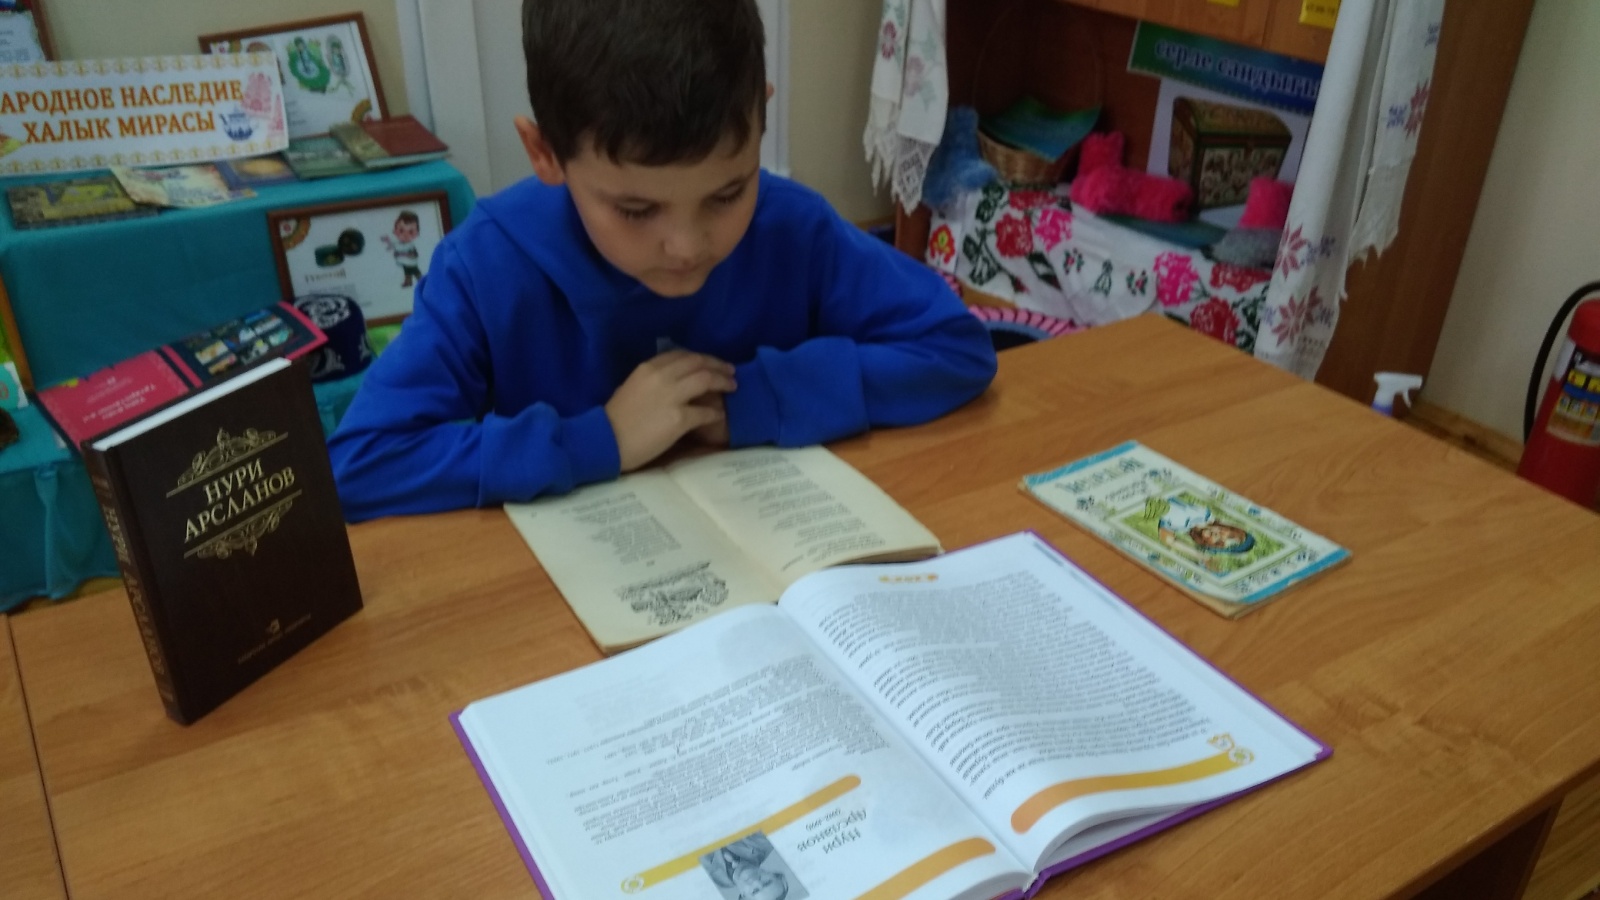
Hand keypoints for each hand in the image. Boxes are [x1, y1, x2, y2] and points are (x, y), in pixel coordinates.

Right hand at [605, 351, 735, 470]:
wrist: (607, 441)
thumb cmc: (616, 418)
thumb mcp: (632, 387)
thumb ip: (653, 380)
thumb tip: (674, 382)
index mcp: (649, 368)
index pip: (682, 355)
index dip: (701, 357)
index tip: (711, 362)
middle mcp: (662, 377)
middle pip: (698, 363)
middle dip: (717, 365)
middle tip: (730, 371)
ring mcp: (672, 396)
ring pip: (706, 380)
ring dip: (722, 382)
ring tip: (732, 387)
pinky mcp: (679, 418)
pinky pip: (705, 412)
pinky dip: (716, 412)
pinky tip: (720, 415)